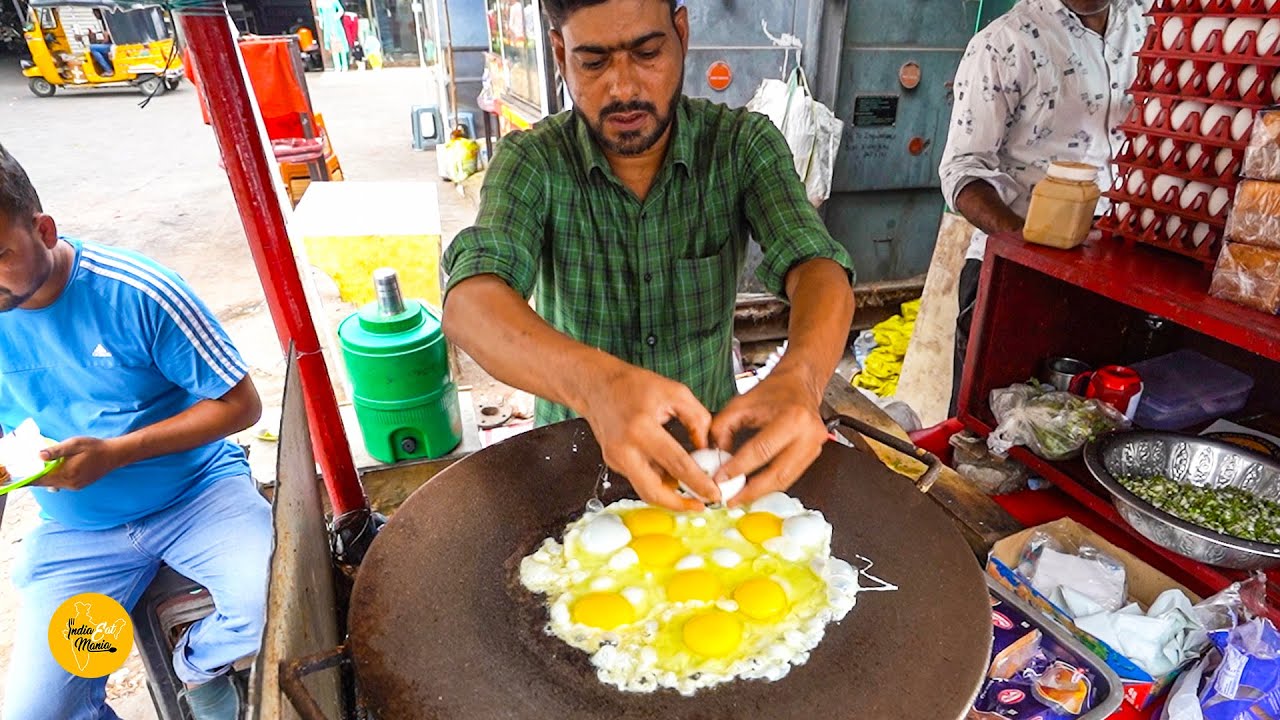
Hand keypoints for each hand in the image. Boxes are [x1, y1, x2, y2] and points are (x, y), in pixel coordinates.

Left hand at [35, 437, 125, 490]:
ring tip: (43, 466)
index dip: (28, 477)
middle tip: (29, 466)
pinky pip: (61, 484)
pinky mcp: (78, 486)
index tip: (21, 473)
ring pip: (52, 485)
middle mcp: (69, 483)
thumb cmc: (94, 447)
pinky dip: (55, 478)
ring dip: (46, 477)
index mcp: (66, 473)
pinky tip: (58, 468)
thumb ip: (56, 450)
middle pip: (44, 483)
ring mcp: (74, 486)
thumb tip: (39, 455)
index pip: (40, 480)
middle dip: (35, 476)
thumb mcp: (75, 444)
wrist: (114, 455)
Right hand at [581, 365, 717, 510]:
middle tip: (698, 505)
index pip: (676, 464)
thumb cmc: (632, 385)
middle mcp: (624, 448)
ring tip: (688, 489)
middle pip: (653, 492)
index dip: (698, 483)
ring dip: (668, 494)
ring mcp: (615, 458)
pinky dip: (656, 480)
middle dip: (678, 505)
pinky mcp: (613, 463)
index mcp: (641, 429)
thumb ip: (697, 419)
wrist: (596, 386)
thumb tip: (705, 447)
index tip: (713, 494)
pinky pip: (639, 478)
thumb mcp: (674, 392)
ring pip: (645, 490)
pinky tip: (669, 472)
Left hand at [710, 370, 829, 507]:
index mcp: (792, 417)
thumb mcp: (740, 403)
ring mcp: (814, 447)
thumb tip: (715, 456)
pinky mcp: (813, 455)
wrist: (800, 383)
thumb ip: (722, 428)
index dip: (739, 467)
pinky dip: (770, 485)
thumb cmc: (774, 390)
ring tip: (739, 498)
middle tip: (730, 499)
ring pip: (785, 480)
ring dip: (760, 492)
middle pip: (777, 473)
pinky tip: (754, 489)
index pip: (761, 449)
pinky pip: (790, 476)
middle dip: (751, 491)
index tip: (721, 479)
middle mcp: (808, 434)